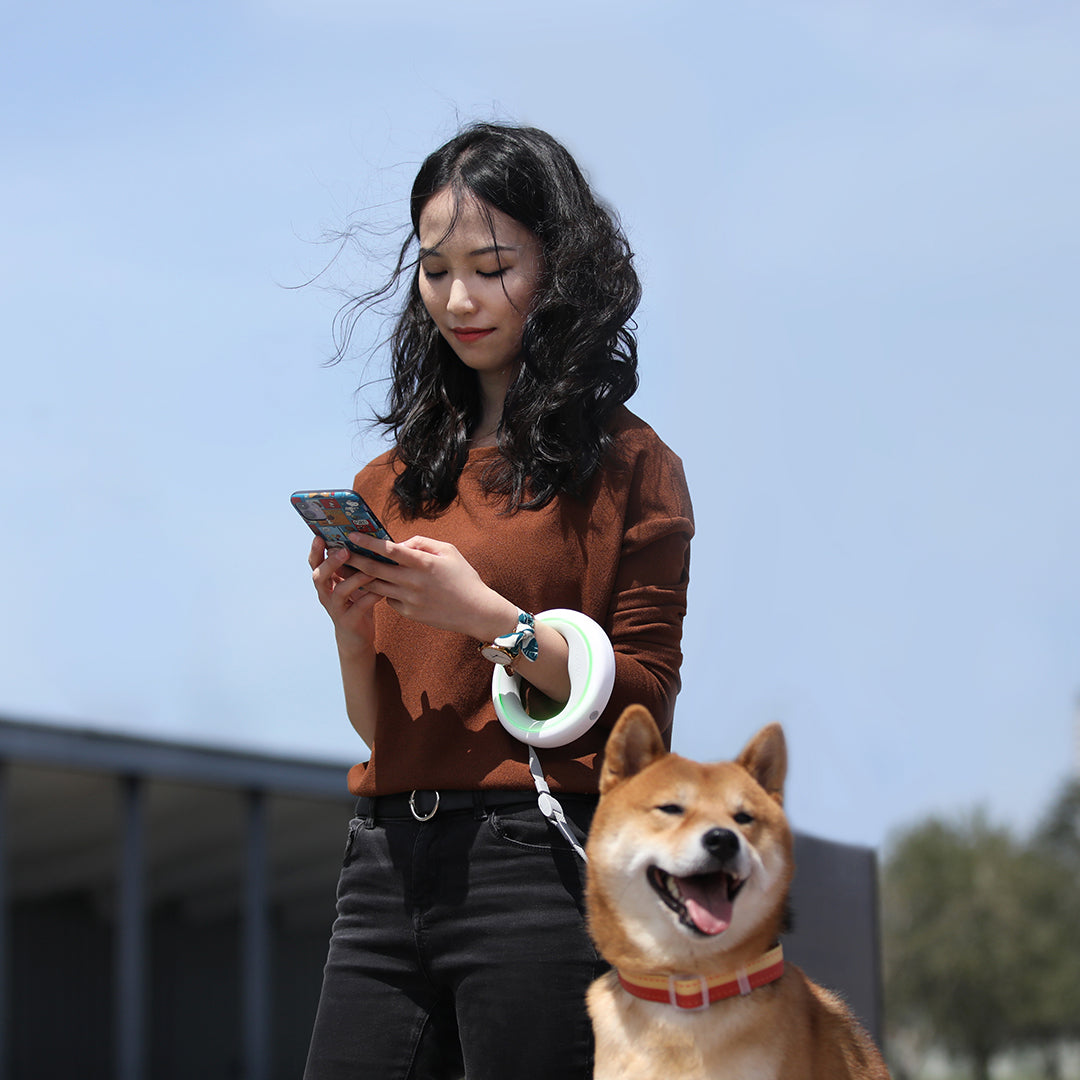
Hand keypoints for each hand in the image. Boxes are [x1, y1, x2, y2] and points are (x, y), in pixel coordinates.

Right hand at [308, 538, 380, 652]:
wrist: (356, 637)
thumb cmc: (356, 604)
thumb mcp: (351, 584)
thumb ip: (353, 567)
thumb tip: (365, 541)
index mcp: (326, 583)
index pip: (315, 564)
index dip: (315, 551)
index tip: (319, 536)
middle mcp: (326, 595)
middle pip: (319, 577)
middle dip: (331, 563)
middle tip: (345, 551)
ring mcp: (335, 609)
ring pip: (339, 592)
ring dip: (355, 579)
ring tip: (370, 571)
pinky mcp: (349, 621)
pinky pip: (359, 607)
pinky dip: (371, 597)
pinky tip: (382, 591)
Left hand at [344, 531, 571, 704]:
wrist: (476, 611)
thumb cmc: (463, 577)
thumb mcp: (448, 551)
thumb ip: (421, 543)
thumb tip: (398, 542)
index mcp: (423, 563)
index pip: (389, 549)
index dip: (368, 541)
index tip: (351, 534)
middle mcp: (413, 582)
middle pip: (374, 569)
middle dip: (353, 559)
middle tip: (337, 551)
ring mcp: (409, 600)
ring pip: (376, 586)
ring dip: (359, 577)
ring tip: (346, 568)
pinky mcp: (408, 613)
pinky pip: (388, 599)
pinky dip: (382, 591)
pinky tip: (378, 585)